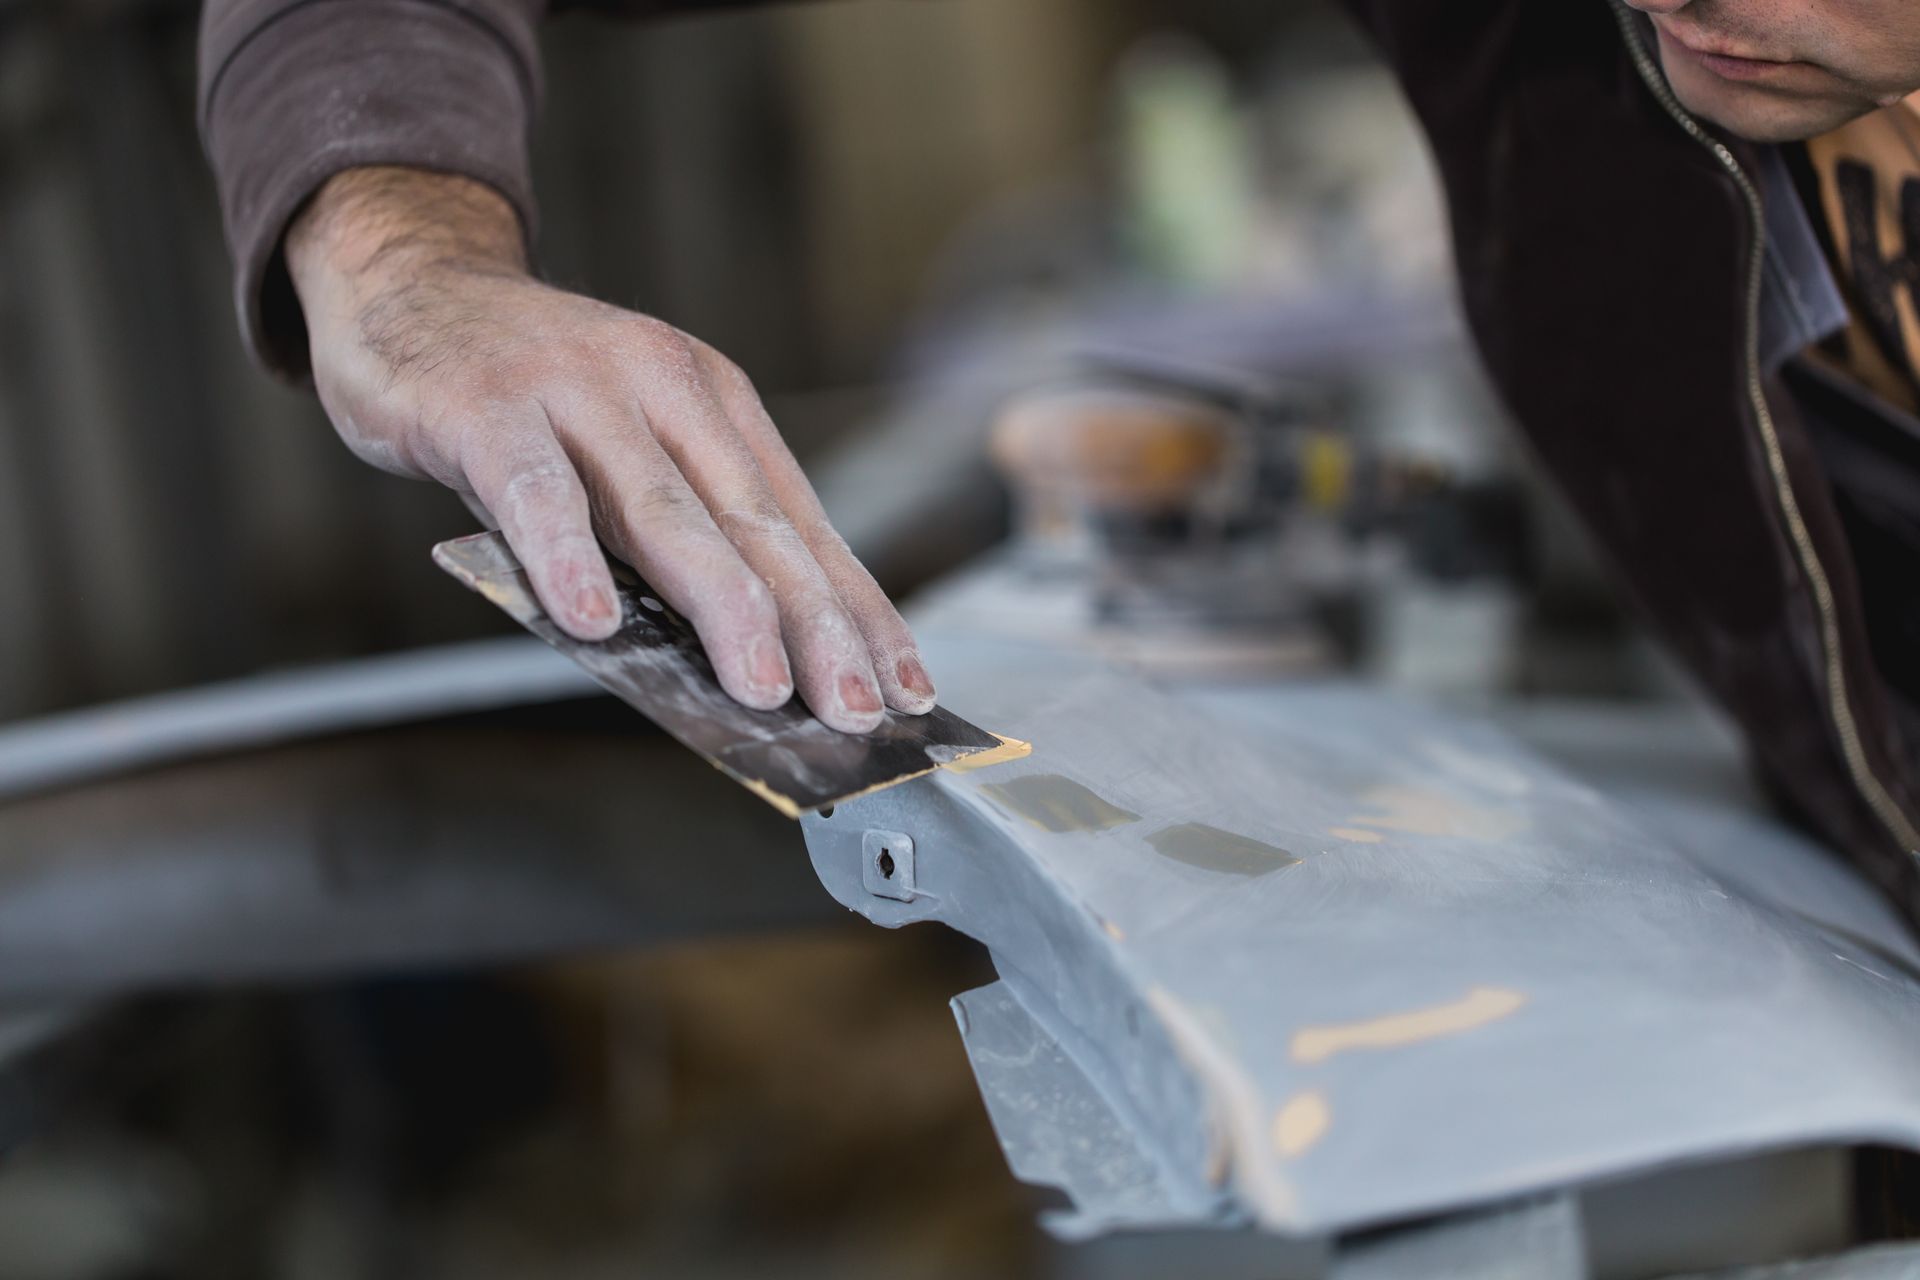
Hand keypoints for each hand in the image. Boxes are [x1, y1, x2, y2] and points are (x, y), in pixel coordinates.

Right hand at [286, 166, 935, 732]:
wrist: (411, 281)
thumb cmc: (529, 392)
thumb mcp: (631, 446)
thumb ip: (682, 533)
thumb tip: (754, 654)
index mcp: (714, 403)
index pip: (803, 521)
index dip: (859, 608)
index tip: (905, 685)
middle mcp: (663, 387)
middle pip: (756, 521)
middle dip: (817, 624)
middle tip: (856, 707)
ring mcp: (577, 391)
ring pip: (666, 510)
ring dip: (723, 603)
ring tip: (760, 685)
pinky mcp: (486, 405)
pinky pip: (536, 490)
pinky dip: (567, 557)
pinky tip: (593, 621)